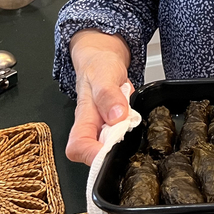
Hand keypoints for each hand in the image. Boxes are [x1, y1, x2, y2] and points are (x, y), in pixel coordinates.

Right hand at [66, 29, 131, 166]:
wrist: (103, 59)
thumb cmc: (98, 66)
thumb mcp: (104, 74)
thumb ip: (108, 95)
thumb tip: (116, 117)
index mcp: (83, 117)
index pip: (77, 147)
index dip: (91, 155)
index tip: (110, 151)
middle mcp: (91, 127)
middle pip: (94, 155)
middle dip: (112, 153)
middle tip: (128, 138)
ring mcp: (103, 128)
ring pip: (110, 148)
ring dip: (124, 143)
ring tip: (132, 125)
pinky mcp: (114, 126)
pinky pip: (121, 137)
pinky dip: (131, 133)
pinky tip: (135, 124)